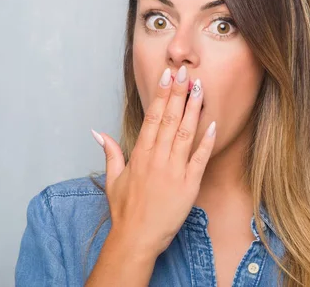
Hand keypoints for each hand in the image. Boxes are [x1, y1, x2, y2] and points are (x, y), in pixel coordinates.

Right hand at [92, 66, 215, 257]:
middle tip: (185, 71)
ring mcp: (174, 171)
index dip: (160, 95)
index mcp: (140, 155)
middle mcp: (157, 159)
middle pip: (168, 119)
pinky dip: (206, 142)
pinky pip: (199, 159)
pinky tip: (213, 124)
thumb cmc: (125, 210)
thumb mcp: (113, 179)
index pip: (151, 117)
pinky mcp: (188, 185)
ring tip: (199, 88)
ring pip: (184, 133)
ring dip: (192, 110)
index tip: (166, 76)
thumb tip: (97, 132)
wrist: (136, 239)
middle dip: (177, 93)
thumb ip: (110, 152)